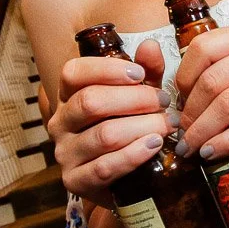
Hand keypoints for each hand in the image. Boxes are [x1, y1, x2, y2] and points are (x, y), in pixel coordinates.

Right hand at [49, 40, 170, 206]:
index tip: (140, 74)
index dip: (107, 70)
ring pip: (103, 135)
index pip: (73, 73)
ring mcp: (65, 153)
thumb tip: (149, 46)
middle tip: (164, 102)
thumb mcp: (139, 96)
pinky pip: (105, 167)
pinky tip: (154, 145)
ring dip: (142, 127)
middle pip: (91, 102)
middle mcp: (60, 122)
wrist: (124, 181)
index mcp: (68, 96)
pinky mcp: (76, 181)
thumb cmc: (129, 129)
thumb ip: (147, 71)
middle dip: (135, 100)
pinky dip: (134, 154)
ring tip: (167, 124)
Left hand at [173, 23, 228, 160]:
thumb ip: (207, 77)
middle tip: (182, 135)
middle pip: (214, 79)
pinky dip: (228, 141)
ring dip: (205, 130)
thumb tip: (169, 102)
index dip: (183, 79)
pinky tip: (213, 151)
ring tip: (193, 147)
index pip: (202, 48)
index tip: (178, 104)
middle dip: (192, 112)